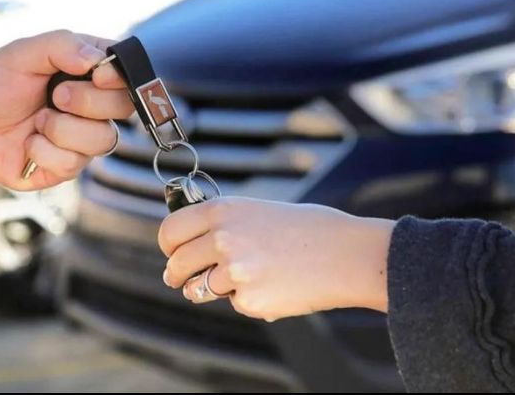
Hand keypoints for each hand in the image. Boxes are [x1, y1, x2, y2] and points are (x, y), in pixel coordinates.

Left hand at [0, 30, 133, 189]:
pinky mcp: (71, 165)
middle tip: (55, 96)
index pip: (127, 70)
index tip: (96, 76)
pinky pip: (75, 161)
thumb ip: (61, 45)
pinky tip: (29, 144)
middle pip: (124, 105)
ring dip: (62, 129)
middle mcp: (93, 104)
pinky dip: (44, 150)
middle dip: (86, 101)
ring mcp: (84, 136)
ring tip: (36, 122)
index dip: (119, 76)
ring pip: (104, 138)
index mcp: (88, 70)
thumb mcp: (21, 53)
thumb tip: (98, 60)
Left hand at [158, 198, 393, 321]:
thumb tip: (194, 244)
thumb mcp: (259, 211)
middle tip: (179, 278)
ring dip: (207, 289)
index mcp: (223, 211)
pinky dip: (248, 300)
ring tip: (239, 279)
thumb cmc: (309, 229)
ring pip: (199, 289)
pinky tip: (275, 286)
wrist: (346, 255)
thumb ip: (224, 225)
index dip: (168, 246)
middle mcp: (222, 239)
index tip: (171, 253)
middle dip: (176, 274)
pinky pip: (235, 303)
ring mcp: (234, 272)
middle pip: (177, 264)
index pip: (171, 230)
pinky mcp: (249, 301)